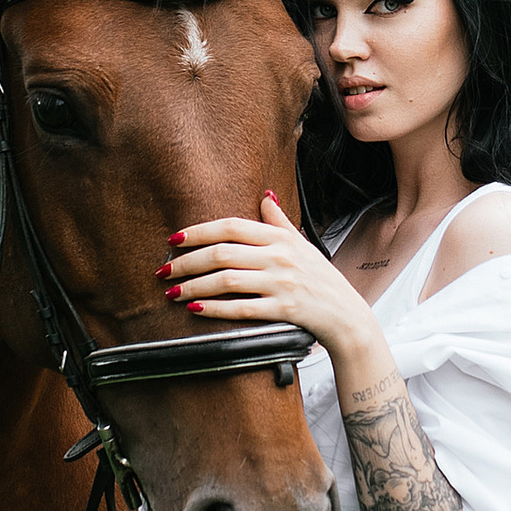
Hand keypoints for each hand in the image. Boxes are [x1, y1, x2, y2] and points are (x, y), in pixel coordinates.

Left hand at [158, 193, 372, 363]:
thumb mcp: (302, 244)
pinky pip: (241, 308)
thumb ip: (278, 222)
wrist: (346, 315)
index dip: (198, 231)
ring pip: (226, 280)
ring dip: (193, 286)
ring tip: (172, 292)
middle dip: (186, 262)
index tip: (174, 240)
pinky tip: (195, 308)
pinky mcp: (283, 310)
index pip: (231, 226)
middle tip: (164, 270)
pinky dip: (215, 309)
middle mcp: (279, 257)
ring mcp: (282, 283)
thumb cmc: (321, 278)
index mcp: (280, 238)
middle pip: (222, 253)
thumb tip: (265, 196)